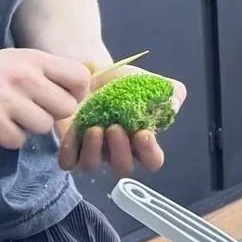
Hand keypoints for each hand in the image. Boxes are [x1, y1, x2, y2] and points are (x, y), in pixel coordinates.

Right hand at [0, 47, 91, 149]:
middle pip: (66, 108)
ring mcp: (8, 100)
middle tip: (30, 111)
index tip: (61, 99)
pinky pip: (18, 140)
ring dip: (29, 128)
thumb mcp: (14, 61)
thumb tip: (76, 93)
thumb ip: (44, 73)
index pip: (79, 77)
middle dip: (52, 114)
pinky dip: (8, 138)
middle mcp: (24, 76)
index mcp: (33, 59)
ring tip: (9, 117)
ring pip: (44, 127)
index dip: (76, 94)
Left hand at [57, 60, 187, 176]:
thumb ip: (171, 93)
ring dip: (94, 151)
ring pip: (93, 166)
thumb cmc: (125, 83)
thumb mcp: (152, 83)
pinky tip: (74, 132)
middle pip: (122, 168)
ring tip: (94, 128)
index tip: (143, 133)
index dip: (149, 153)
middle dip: (120, 151)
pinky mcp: (71, 147)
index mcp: (140, 141)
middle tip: (115, 127)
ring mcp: (93, 151)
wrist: (93, 73)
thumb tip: (173, 106)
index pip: (152, 160)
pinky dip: (70, 151)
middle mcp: (117, 151)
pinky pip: (68, 162)